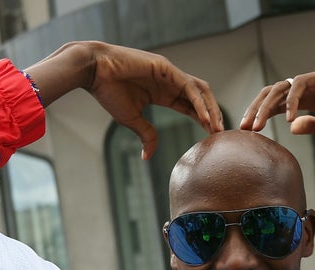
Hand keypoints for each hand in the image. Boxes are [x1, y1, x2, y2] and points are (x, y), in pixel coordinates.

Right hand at [26, 41, 222, 159]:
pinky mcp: (166, 68)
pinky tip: (204, 118)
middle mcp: (170, 82)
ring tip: (215, 127)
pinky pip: (189, 87)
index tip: (212, 136)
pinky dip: (199, 103)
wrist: (94, 71)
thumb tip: (148, 157)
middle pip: (201, 98)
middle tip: (220, 134)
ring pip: (200, 90)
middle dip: (212, 115)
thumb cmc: (109, 92)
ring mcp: (170, 73)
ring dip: (210, 109)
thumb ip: (146, 134)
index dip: (203, 120)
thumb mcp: (131, 119)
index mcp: (163, 93)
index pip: (190, 107)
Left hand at [240, 66, 314, 150]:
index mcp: (308, 98)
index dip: (260, 114)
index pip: (276, 103)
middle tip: (244, 128)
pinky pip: (301, 84)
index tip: (247, 131)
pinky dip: (292, 100)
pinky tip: (287, 118)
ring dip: (266, 106)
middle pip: (273, 93)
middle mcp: (310, 86)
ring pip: (282, 87)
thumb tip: (291, 128)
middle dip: (256, 110)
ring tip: (257, 125)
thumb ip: (310, 125)